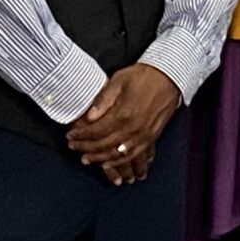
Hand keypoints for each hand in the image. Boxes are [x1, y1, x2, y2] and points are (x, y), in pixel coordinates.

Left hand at [67, 64, 180, 179]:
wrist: (169, 77)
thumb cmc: (143, 76)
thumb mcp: (119, 80)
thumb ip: (103, 100)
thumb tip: (88, 117)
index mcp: (123, 114)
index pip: (96, 131)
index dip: (81, 136)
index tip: (70, 136)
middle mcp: (133, 128)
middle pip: (104, 146)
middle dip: (86, 148)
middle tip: (74, 147)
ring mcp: (143, 135)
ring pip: (117, 155)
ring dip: (100, 159)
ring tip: (87, 159)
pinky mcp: (151, 138)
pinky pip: (134, 156)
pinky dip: (120, 163)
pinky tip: (111, 164)